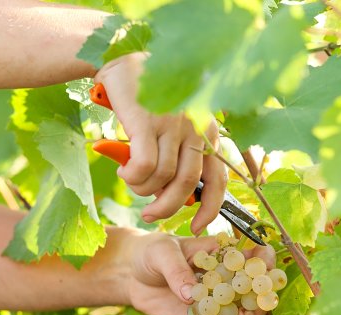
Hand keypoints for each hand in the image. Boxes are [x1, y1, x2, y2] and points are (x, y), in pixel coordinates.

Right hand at [94, 53, 227, 232]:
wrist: (122, 61)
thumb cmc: (146, 100)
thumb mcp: (171, 127)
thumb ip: (178, 156)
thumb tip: (173, 196)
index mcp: (207, 131)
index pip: (218, 179)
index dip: (211, 209)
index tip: (196, 227)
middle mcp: (195, 127)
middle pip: (187, 184)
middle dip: (166, 208)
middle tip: (149, 215)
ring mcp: (173, 123)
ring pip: (162, 178)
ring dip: (142, 189)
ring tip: (130, 180)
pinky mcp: (148, 120)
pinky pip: (145, 165)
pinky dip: (133, 176)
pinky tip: (124, 170)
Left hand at [123, 231, 275, 314]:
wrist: (130, 276)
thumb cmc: (149, 254)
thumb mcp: (162, 254)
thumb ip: (177, 271)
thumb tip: (190, 296)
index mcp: (223, 257)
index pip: (254, 259)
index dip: (266, 267)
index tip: (264, 280)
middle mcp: (227, 283)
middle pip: (255, 298)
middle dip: (255, 311)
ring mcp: (218, 306)